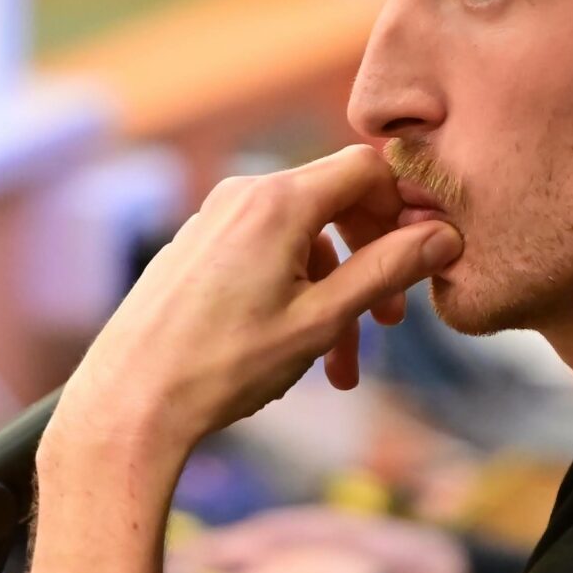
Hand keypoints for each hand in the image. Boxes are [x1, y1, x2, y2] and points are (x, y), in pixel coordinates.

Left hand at [16, 148, 460, 572]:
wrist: (129, 404)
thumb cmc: (223, 365)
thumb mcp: (322, 321)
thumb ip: (387, 271)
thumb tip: (442, 236)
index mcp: (279, 201)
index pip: (367, 169)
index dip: (405, 207)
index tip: (427, 255)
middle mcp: (243, 196)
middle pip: (336, 205)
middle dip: (372, 262)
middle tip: (392, 323)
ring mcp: (214, 222)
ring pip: (301, 244)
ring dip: (333, 299)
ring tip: (339, 370)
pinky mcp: (195, 251)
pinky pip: (264, 258)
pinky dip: (292, 298)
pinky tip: (290, 359)